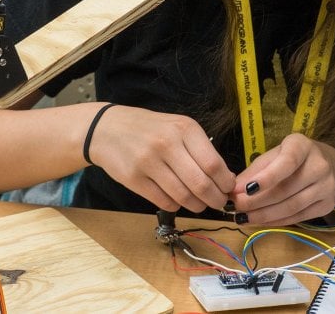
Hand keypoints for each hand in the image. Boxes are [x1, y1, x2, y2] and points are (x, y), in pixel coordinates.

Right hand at [88, 105, 235, 213]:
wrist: (106, 129)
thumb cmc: (148, 129)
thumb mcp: (177, 127)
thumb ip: (201, 149)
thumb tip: (227, 177)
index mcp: (184, 128)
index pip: (213, 164)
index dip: (225, 183)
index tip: (228, 189)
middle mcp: (166, 143)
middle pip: (201, 184)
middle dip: (215, 199)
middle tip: (218, 203)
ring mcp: (148, 162)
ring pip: (183, 196)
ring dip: (197, 206)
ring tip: (199, 204)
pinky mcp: (134, 179)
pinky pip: (164, 202)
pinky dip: (176, 205)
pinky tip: (176, 199)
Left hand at [229, 133, 334, 225]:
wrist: (332, 168)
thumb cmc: (294, 158)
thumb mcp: (275, 155)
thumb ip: (255, 171)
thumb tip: (234, 189)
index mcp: (303, 146)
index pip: (287, 162)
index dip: (266, 177)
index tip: (245, 189)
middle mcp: (319, 166)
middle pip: (285, 189)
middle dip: (257, 201)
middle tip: (236, 207)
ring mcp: (326, 187)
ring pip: (291, 207)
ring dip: (264, 215)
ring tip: (243, 217)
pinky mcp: (326, 206)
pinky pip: (297, 217)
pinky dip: (275, 221)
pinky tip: (260, 221)